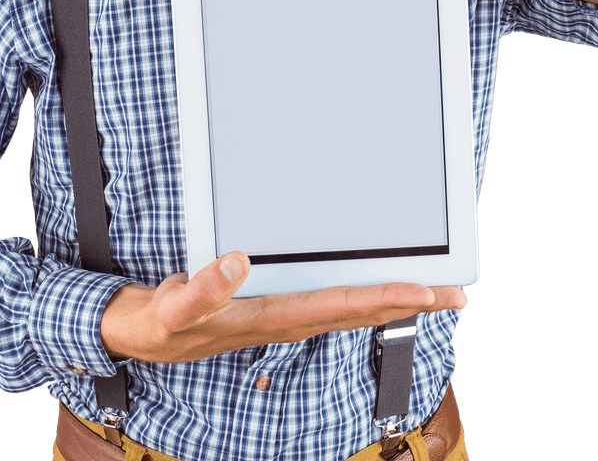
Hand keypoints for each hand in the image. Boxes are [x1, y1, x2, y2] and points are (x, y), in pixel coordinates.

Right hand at [100, 251, 466, 362]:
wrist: (142, 335)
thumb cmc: (159, 323)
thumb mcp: (170, 307)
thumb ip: (200, 288)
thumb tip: (238, 262)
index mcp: (271, 318)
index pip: (341, 305)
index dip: (387, 295)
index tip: (428, 289)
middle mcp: (287, 320)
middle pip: (360, 309)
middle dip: (409, 301)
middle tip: (456, 293)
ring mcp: (285, 316)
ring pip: (352, 306)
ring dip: (395, 297)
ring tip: (434, 290)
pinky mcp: (277, 306)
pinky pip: (333, 298)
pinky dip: (365, 290)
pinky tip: (379, 284)